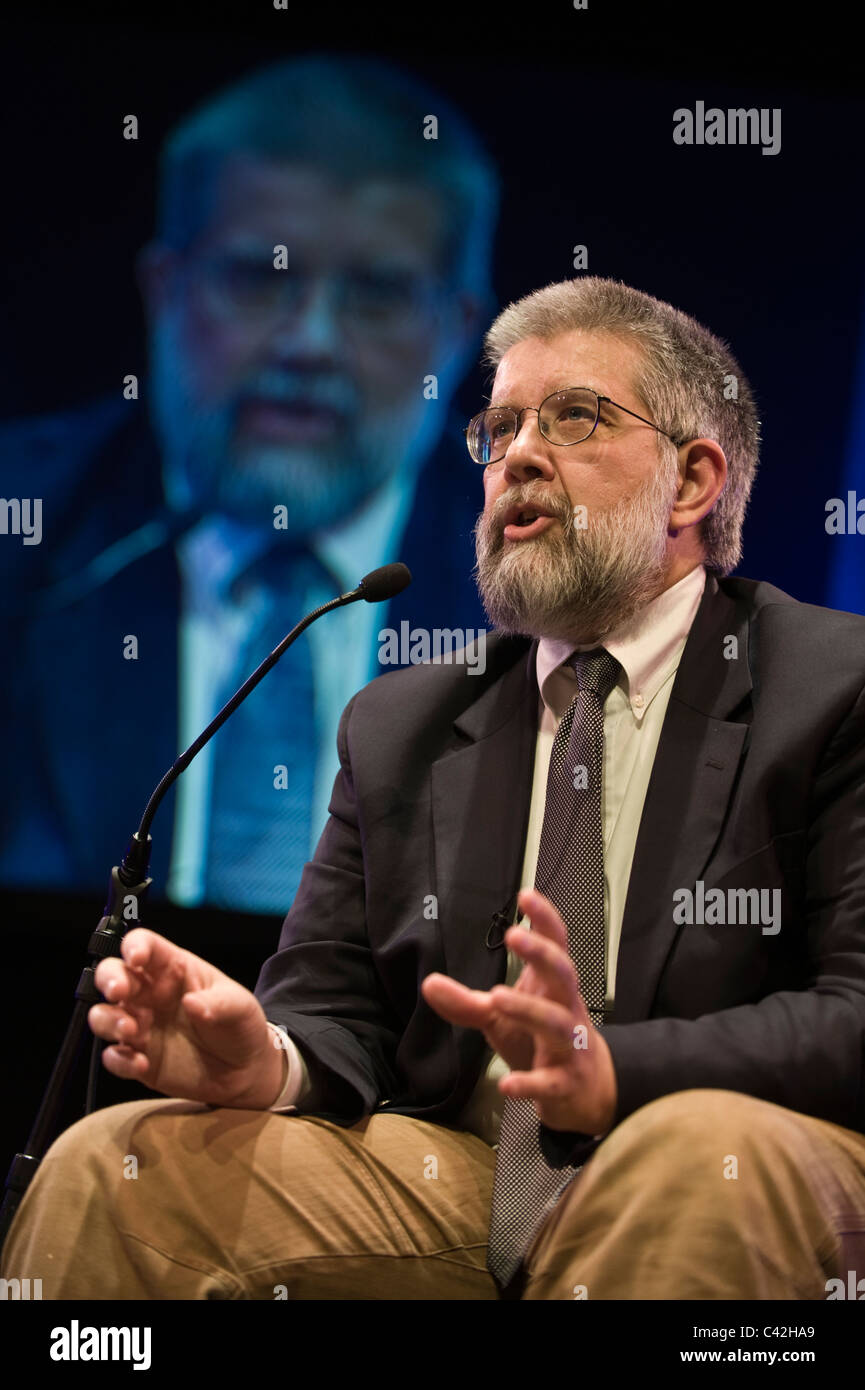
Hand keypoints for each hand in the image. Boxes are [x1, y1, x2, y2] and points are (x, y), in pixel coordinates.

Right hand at [89, 928, 285, 1108]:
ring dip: (108, 1020)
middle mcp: (150, 994)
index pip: (145, 945)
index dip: (134, 946)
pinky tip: (141, 1063)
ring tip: (131, 1031)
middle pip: (112, 974)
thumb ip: (219, 1003)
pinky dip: (119, 1060)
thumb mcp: (240, 1007)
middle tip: (119, 993)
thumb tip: (193, 1003)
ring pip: (103, 1014)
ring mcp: (141, 1026)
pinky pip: (114, 1057)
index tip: (137, 957)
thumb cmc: (240, 1026)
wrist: (245, 1071)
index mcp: (173, 969)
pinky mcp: (139, 1058)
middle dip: (109, 979)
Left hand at [421, 887, 616, 1134]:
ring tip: (497, 996)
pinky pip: (550, 1081)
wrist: (586, 1091)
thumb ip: (466, 1001)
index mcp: (552, 987)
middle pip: (563, 973)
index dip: (545, 919)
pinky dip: (530, 1083)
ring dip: (529, 1009)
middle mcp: (566, 1008)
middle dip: (541, 953)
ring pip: (556, 1023)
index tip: (525, 894)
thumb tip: (428, 982)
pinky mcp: (565, 1082)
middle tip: (514, 935)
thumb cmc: (540, 1041)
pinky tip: (507, 1084)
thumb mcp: (500, 1018)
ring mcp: (570, 1046)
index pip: (556, 945)